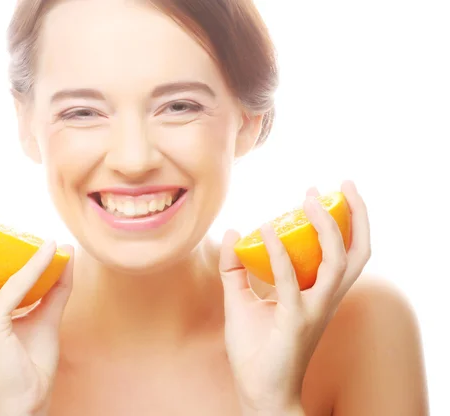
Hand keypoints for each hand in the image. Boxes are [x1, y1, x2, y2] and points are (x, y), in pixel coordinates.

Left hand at [219, 181, 370, 414]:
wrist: (258, 391)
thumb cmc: (256, 349)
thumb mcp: (241, 300)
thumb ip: (236, 268)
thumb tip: (232, 232)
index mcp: (318, 293)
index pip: (343, 252)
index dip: (341, 221)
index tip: (320, 193)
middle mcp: (324, 299)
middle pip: (357, 252)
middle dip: (356, 215)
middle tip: (340, 184)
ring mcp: (313, 309)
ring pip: (337, 262)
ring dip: (327, 226)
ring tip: (309, 199)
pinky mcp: (295, 320)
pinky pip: (291, 281)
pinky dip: (280, 253)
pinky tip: (265, 231)